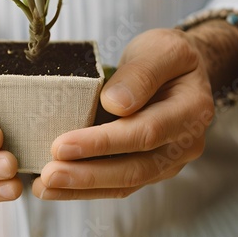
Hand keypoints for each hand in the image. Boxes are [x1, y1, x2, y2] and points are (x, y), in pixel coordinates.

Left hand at [33, 22, 237, 199]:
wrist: (182, 69)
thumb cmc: (168, 56)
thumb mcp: (160, 49)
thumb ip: (141, 74)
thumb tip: (115, 104)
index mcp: (191, 111)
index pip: (145, 132)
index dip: (103, 142)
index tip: (62, 145)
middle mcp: (185, 143)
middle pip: (135, 167)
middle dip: (88, 174)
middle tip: (49, 174)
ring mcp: (169, 159)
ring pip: (126, 181)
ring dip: (84, 186)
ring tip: (46, 186)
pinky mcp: (151, 166)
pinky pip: (121, 182)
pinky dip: (89, 187)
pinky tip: (59, 187)